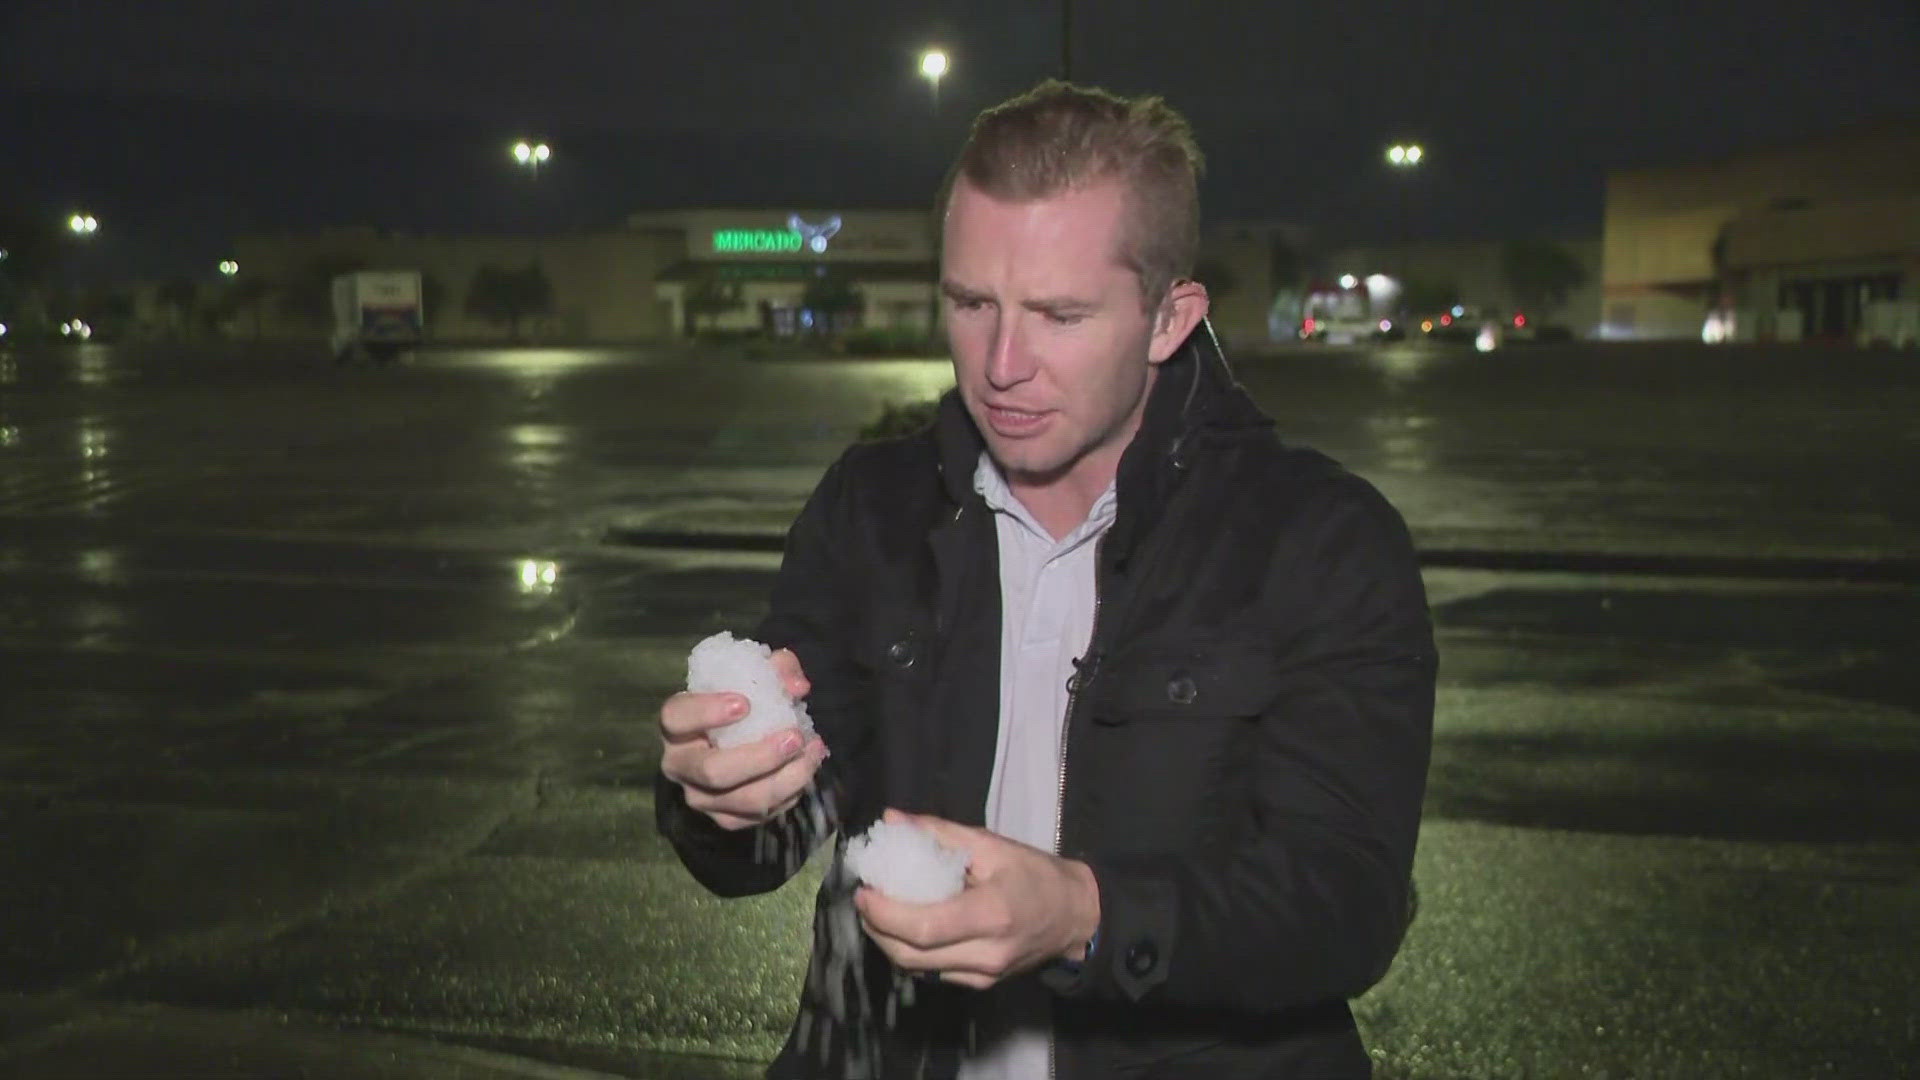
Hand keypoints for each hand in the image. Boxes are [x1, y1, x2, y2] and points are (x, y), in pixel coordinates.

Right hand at [658, 648, 828, 830]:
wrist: (730, 740)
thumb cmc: (739, 703)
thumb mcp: (753, 678)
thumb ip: (776, 670)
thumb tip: (798, 686)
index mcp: (676, 725)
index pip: (676, 717)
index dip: (707, 712)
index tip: (745, 703)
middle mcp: (679, 766)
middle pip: (713, 771)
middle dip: (760, 757)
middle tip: (794, 737)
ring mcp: (700, 797)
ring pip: (743, 799)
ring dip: (786, 779)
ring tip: (813, 752)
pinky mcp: (724, 818)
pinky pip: (757, 816)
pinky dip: (789, 794)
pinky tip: (806, 770)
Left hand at [854, 809, 1100, 989]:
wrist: (1075, 918)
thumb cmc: (1036, 875)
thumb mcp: (992, 845)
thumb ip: (939, 832)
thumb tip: (892, 819)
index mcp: (990, 914)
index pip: (923, 927)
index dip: (884, 913)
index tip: (865, 890)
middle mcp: (985, 954)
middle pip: (910, 955)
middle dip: (877, 928)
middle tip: (866, 898)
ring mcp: (981, 975)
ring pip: (915, 968)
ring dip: (888, 941)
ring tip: (879, 910)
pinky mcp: (978, 984)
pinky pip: (930, 972)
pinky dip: (909, 950)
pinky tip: (906, 926)